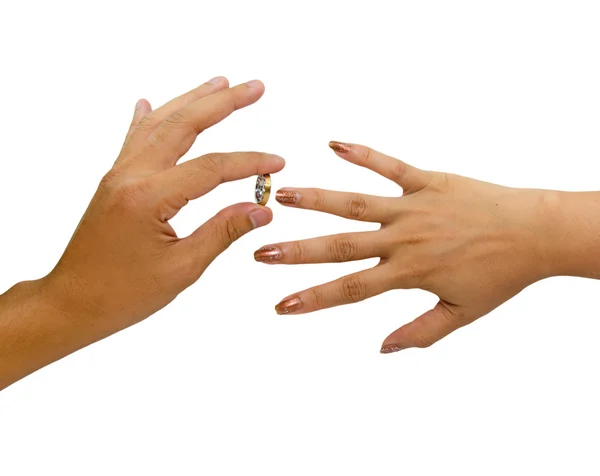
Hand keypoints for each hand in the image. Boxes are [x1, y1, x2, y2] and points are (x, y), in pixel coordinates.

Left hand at [45, 77, 283, 341]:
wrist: (72, 303)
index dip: (248, 162)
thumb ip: (223, 232)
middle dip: (222, 102)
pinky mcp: (114, 181)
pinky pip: (133, 139)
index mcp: (148, 198)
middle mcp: (130, 175)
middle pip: (183, 125)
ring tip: (219, 82)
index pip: (210, 167)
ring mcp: (119, 174)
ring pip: (159, 124)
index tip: (277, 164)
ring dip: (191, 100)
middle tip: (254, 86)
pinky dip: (147, 118)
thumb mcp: (181, 268)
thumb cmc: (122, 294)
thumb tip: (261, 208)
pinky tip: (149, 102)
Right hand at [254, 141, 552, 351]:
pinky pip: (390, 165)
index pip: (350, 288)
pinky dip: (362, 153)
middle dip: (297, 251)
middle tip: (260, 250)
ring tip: (283, 194)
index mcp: (409, 271)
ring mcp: (412, 206)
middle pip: (340, 245)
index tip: (281, 305)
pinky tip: (334, 144)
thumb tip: (382, 349)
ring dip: (317, 199)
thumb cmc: (500, 274)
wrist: (535, 234)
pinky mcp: (427, 180)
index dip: (313, 298)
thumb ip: (420, 333)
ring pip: (355, 202)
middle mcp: (403, 238)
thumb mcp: (461, 313)